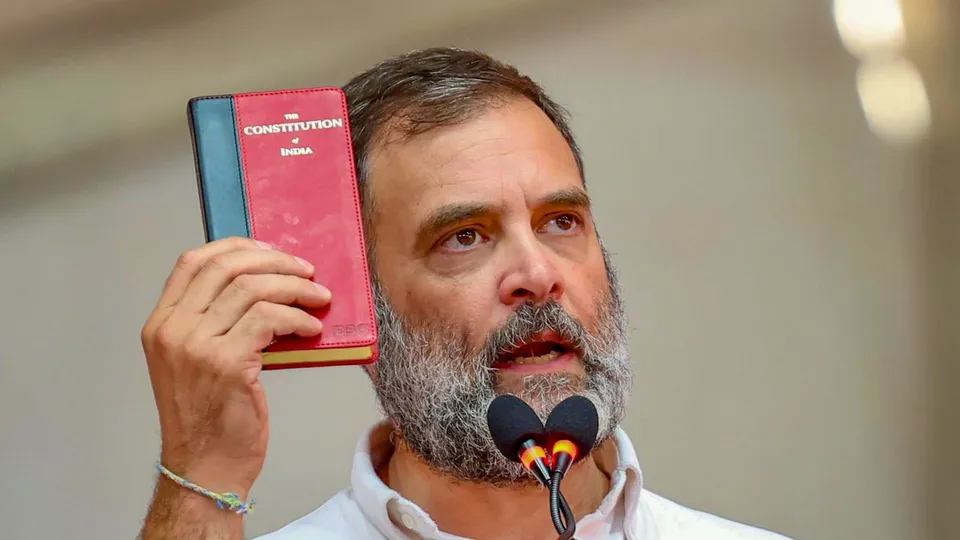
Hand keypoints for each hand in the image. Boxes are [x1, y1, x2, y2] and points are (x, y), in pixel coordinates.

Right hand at [140, 237, 330, 496]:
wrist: (205, 468)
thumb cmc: (209, 418)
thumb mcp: (195, 361)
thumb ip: (214, 322)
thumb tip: (265, 285)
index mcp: (161, 323)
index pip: (193, 261)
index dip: (236, 247)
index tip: (270, 251)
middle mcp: (172, 329)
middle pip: (227, 268)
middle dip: (275, 262)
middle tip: (307, 271)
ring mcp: (196, 345)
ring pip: (253, 289)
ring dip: (296, 289)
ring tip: (319, 298)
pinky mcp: (226, 363)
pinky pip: (270, 320)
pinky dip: (298, 318)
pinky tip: (313, 328)